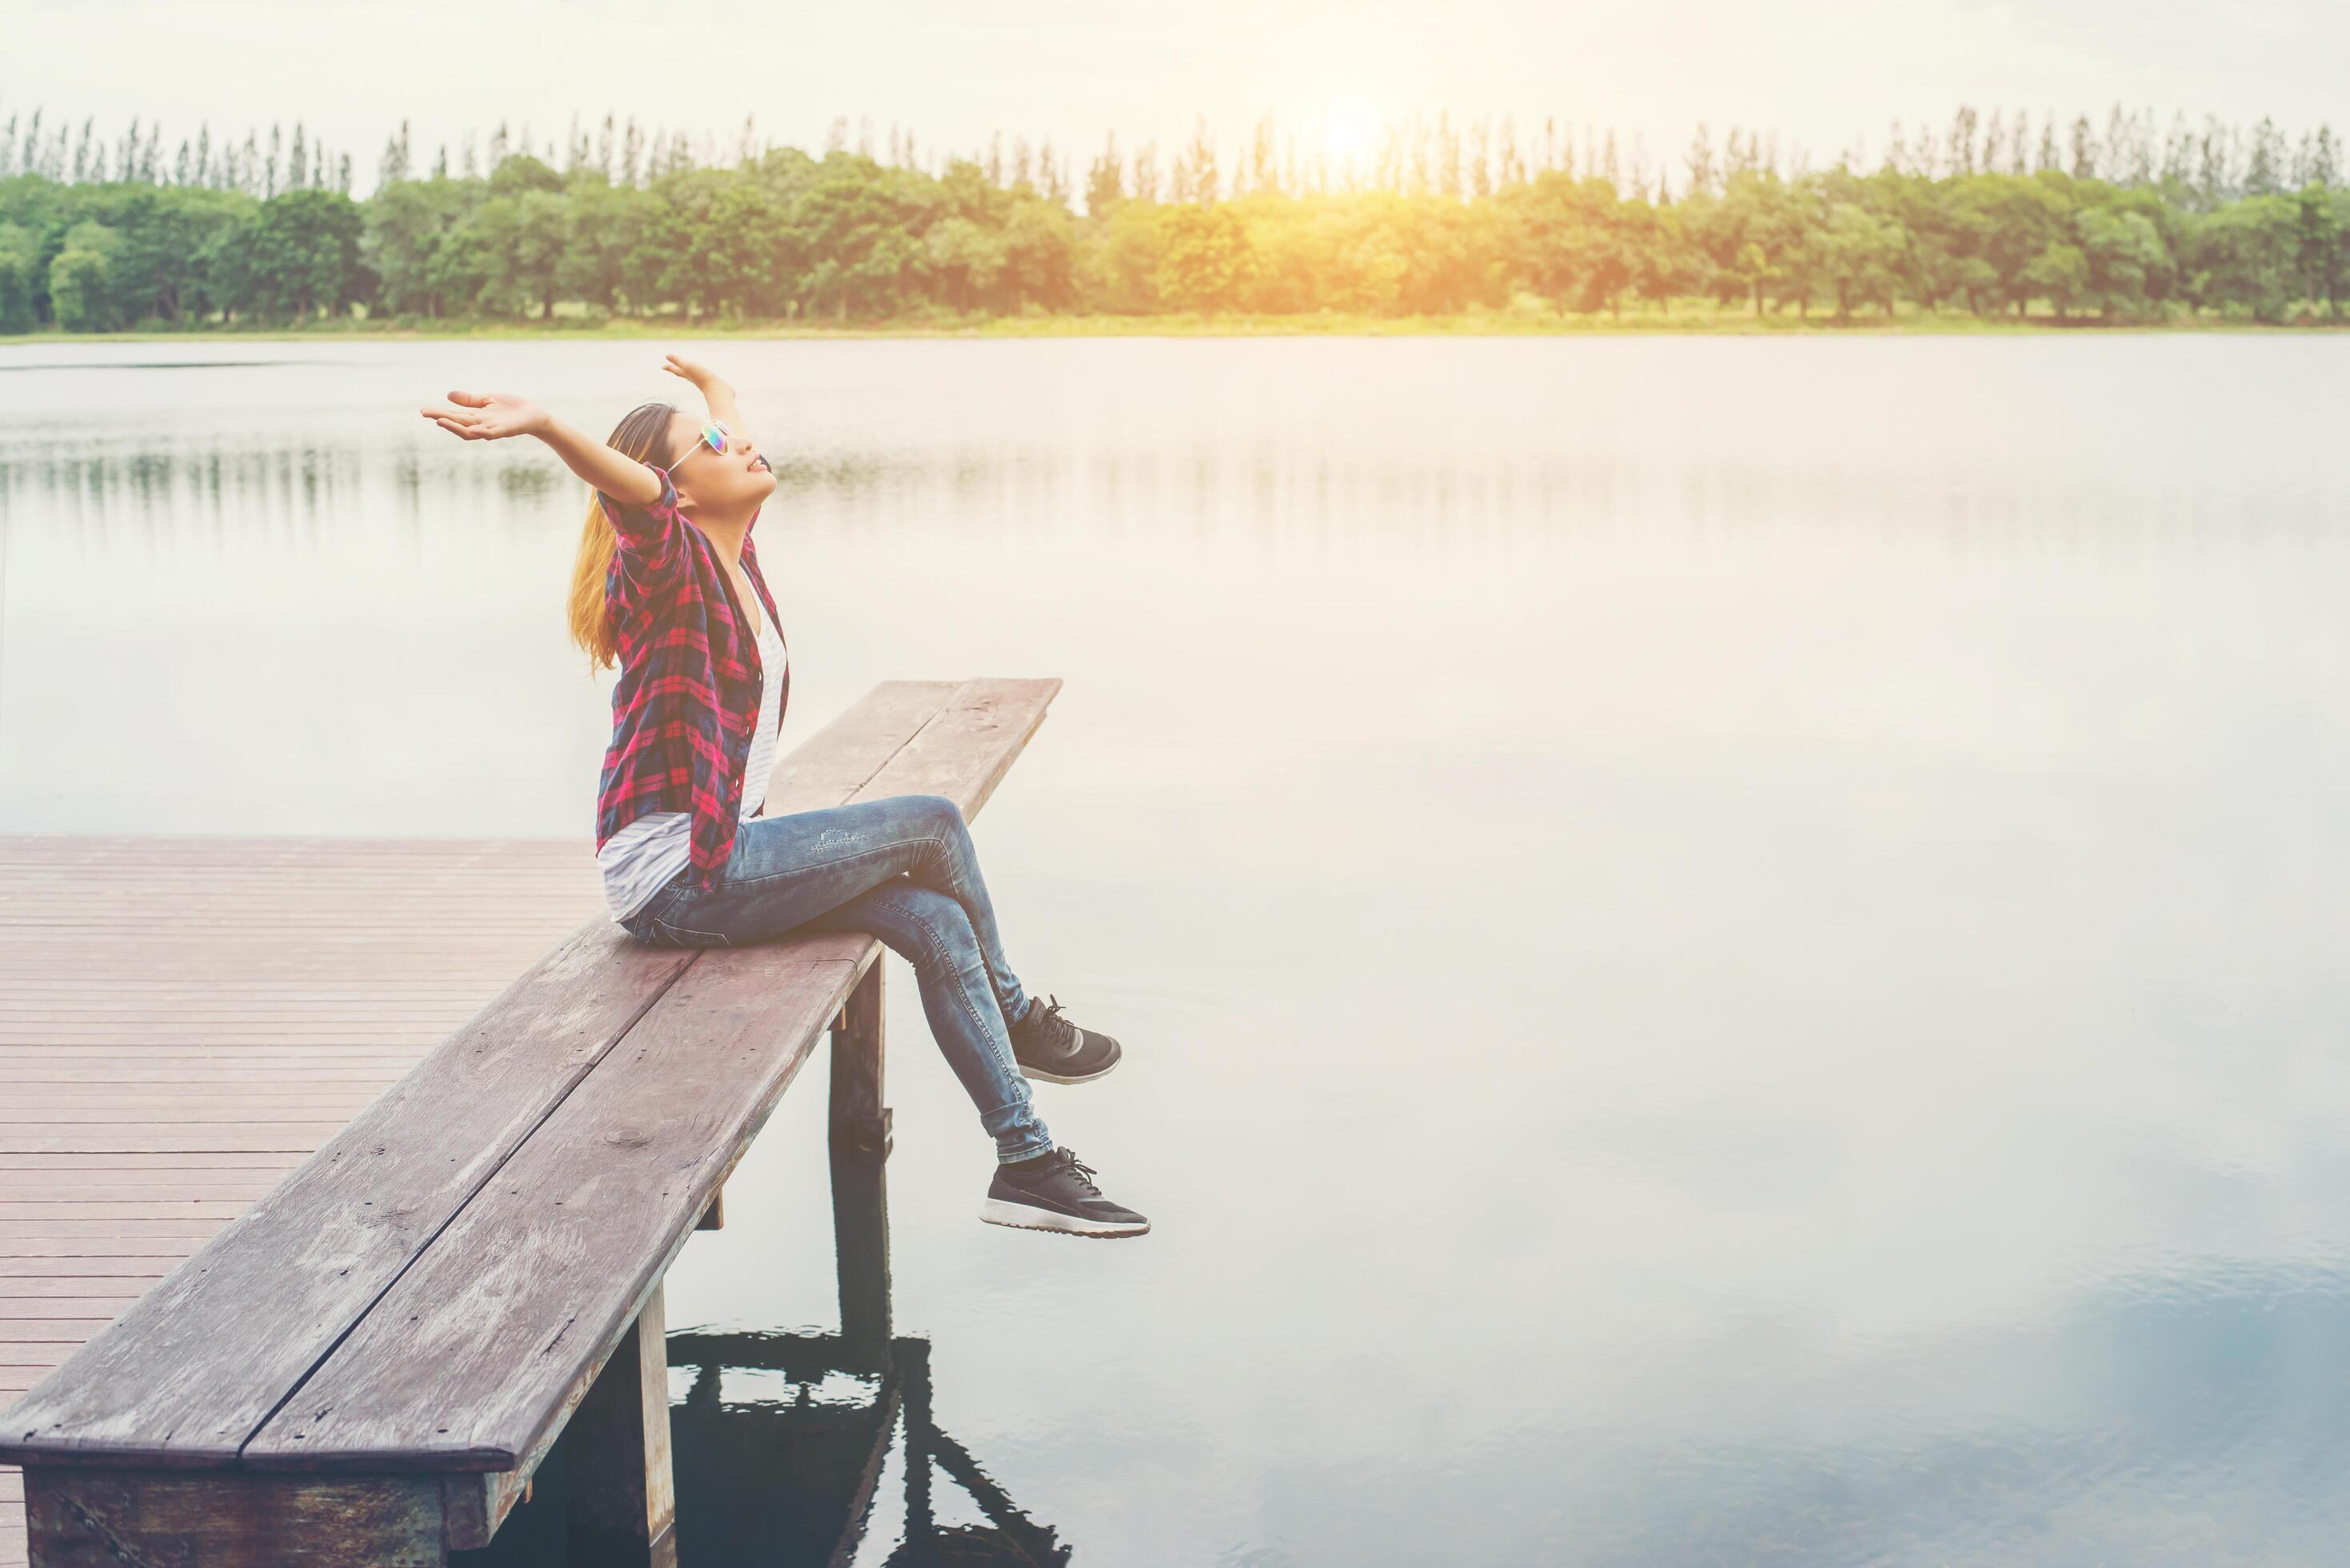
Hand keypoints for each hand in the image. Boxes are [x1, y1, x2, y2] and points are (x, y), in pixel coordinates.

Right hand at [418, 390, 548, 440]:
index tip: (423, 410)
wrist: (533, 415)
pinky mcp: (505, 430)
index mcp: (476, 417)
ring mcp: (492, 429)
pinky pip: (492, 434)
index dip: (439, 413)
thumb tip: (448, 396)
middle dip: (442, 418)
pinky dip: (482, 432)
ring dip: (456, 427)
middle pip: (458, 423)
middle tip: (427, 414)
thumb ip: (470, 400)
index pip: (453, 415)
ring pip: (470, 431)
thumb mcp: (487, 400)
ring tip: (441, 421)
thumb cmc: (511, 408)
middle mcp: (481, 425)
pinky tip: (473, 429)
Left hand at [661, 353, 728, 392]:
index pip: (677, 370)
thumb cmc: (703, 378)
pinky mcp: (712, 385)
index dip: (670, 368)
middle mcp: (695, 379)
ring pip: (694, 377)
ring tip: (690, 374)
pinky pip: (705, 379)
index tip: (663, 367)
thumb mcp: (688, 367)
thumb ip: (678, 361)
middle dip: (678, 371)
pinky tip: (706, 380)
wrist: (719, 392)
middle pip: (684, 374)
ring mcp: (704, 383)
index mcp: (689, 375)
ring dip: (690, 375)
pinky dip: (702, 378)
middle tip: (673, 369)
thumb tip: (666, 355)